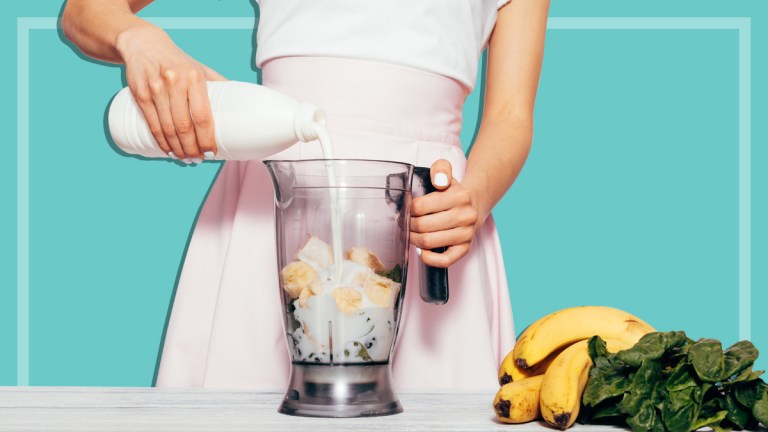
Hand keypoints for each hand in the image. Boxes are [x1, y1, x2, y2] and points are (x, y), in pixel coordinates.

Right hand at [116, 23, 225, 162]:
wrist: (144, 44)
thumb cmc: (178, 61)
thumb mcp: (201, 69)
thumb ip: (219, 85)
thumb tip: (242, 105)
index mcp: (194, 78)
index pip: (202, 116)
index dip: (206, 139)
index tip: (211, 153)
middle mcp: (175, 82)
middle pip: (184, 126)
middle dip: (192, 148)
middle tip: (198, 159)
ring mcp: (156, 88)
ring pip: (167, 128)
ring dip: (177, 148)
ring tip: (185, 158)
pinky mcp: (140, 93)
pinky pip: (152, 123)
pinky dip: (160, 141)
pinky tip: (168, 149)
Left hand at [410, 159, 483, 267]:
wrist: (475, 203)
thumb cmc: (454, 191)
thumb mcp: (446, 173)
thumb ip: (441, 169)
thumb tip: (440, 181)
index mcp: (459, 196)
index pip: (421, 206)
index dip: (408, 209)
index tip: (406, 209)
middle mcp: (465, 216)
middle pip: (423, 226)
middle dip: (409, 225)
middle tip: (404, 223)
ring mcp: (466, 233)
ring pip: (429, 242)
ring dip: (414, 239)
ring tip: (411, 234)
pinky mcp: (465, 248)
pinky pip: (446, 260)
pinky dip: (430, 259)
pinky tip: (422, 252)